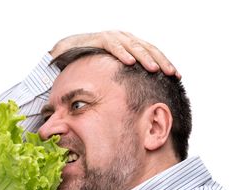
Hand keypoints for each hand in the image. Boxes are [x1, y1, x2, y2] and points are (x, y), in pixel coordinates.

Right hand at [50, 30, 180, 78]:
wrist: (66, 54)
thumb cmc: (92, 67)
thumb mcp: (113, 75)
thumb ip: (126, 81)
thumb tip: (142, 99)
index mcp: (131, 46)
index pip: (153, 53)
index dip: (165, 63)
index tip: (177, 76)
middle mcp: (125, 39)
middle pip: (148, 49)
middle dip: (161, 61)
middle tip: (171, 73)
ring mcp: (114, 37)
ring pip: (134, 46)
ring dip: (145, 58)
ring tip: (154, 69)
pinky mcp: (100, 39)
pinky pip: (113, 45)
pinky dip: (122, 53)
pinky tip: (130, 62)